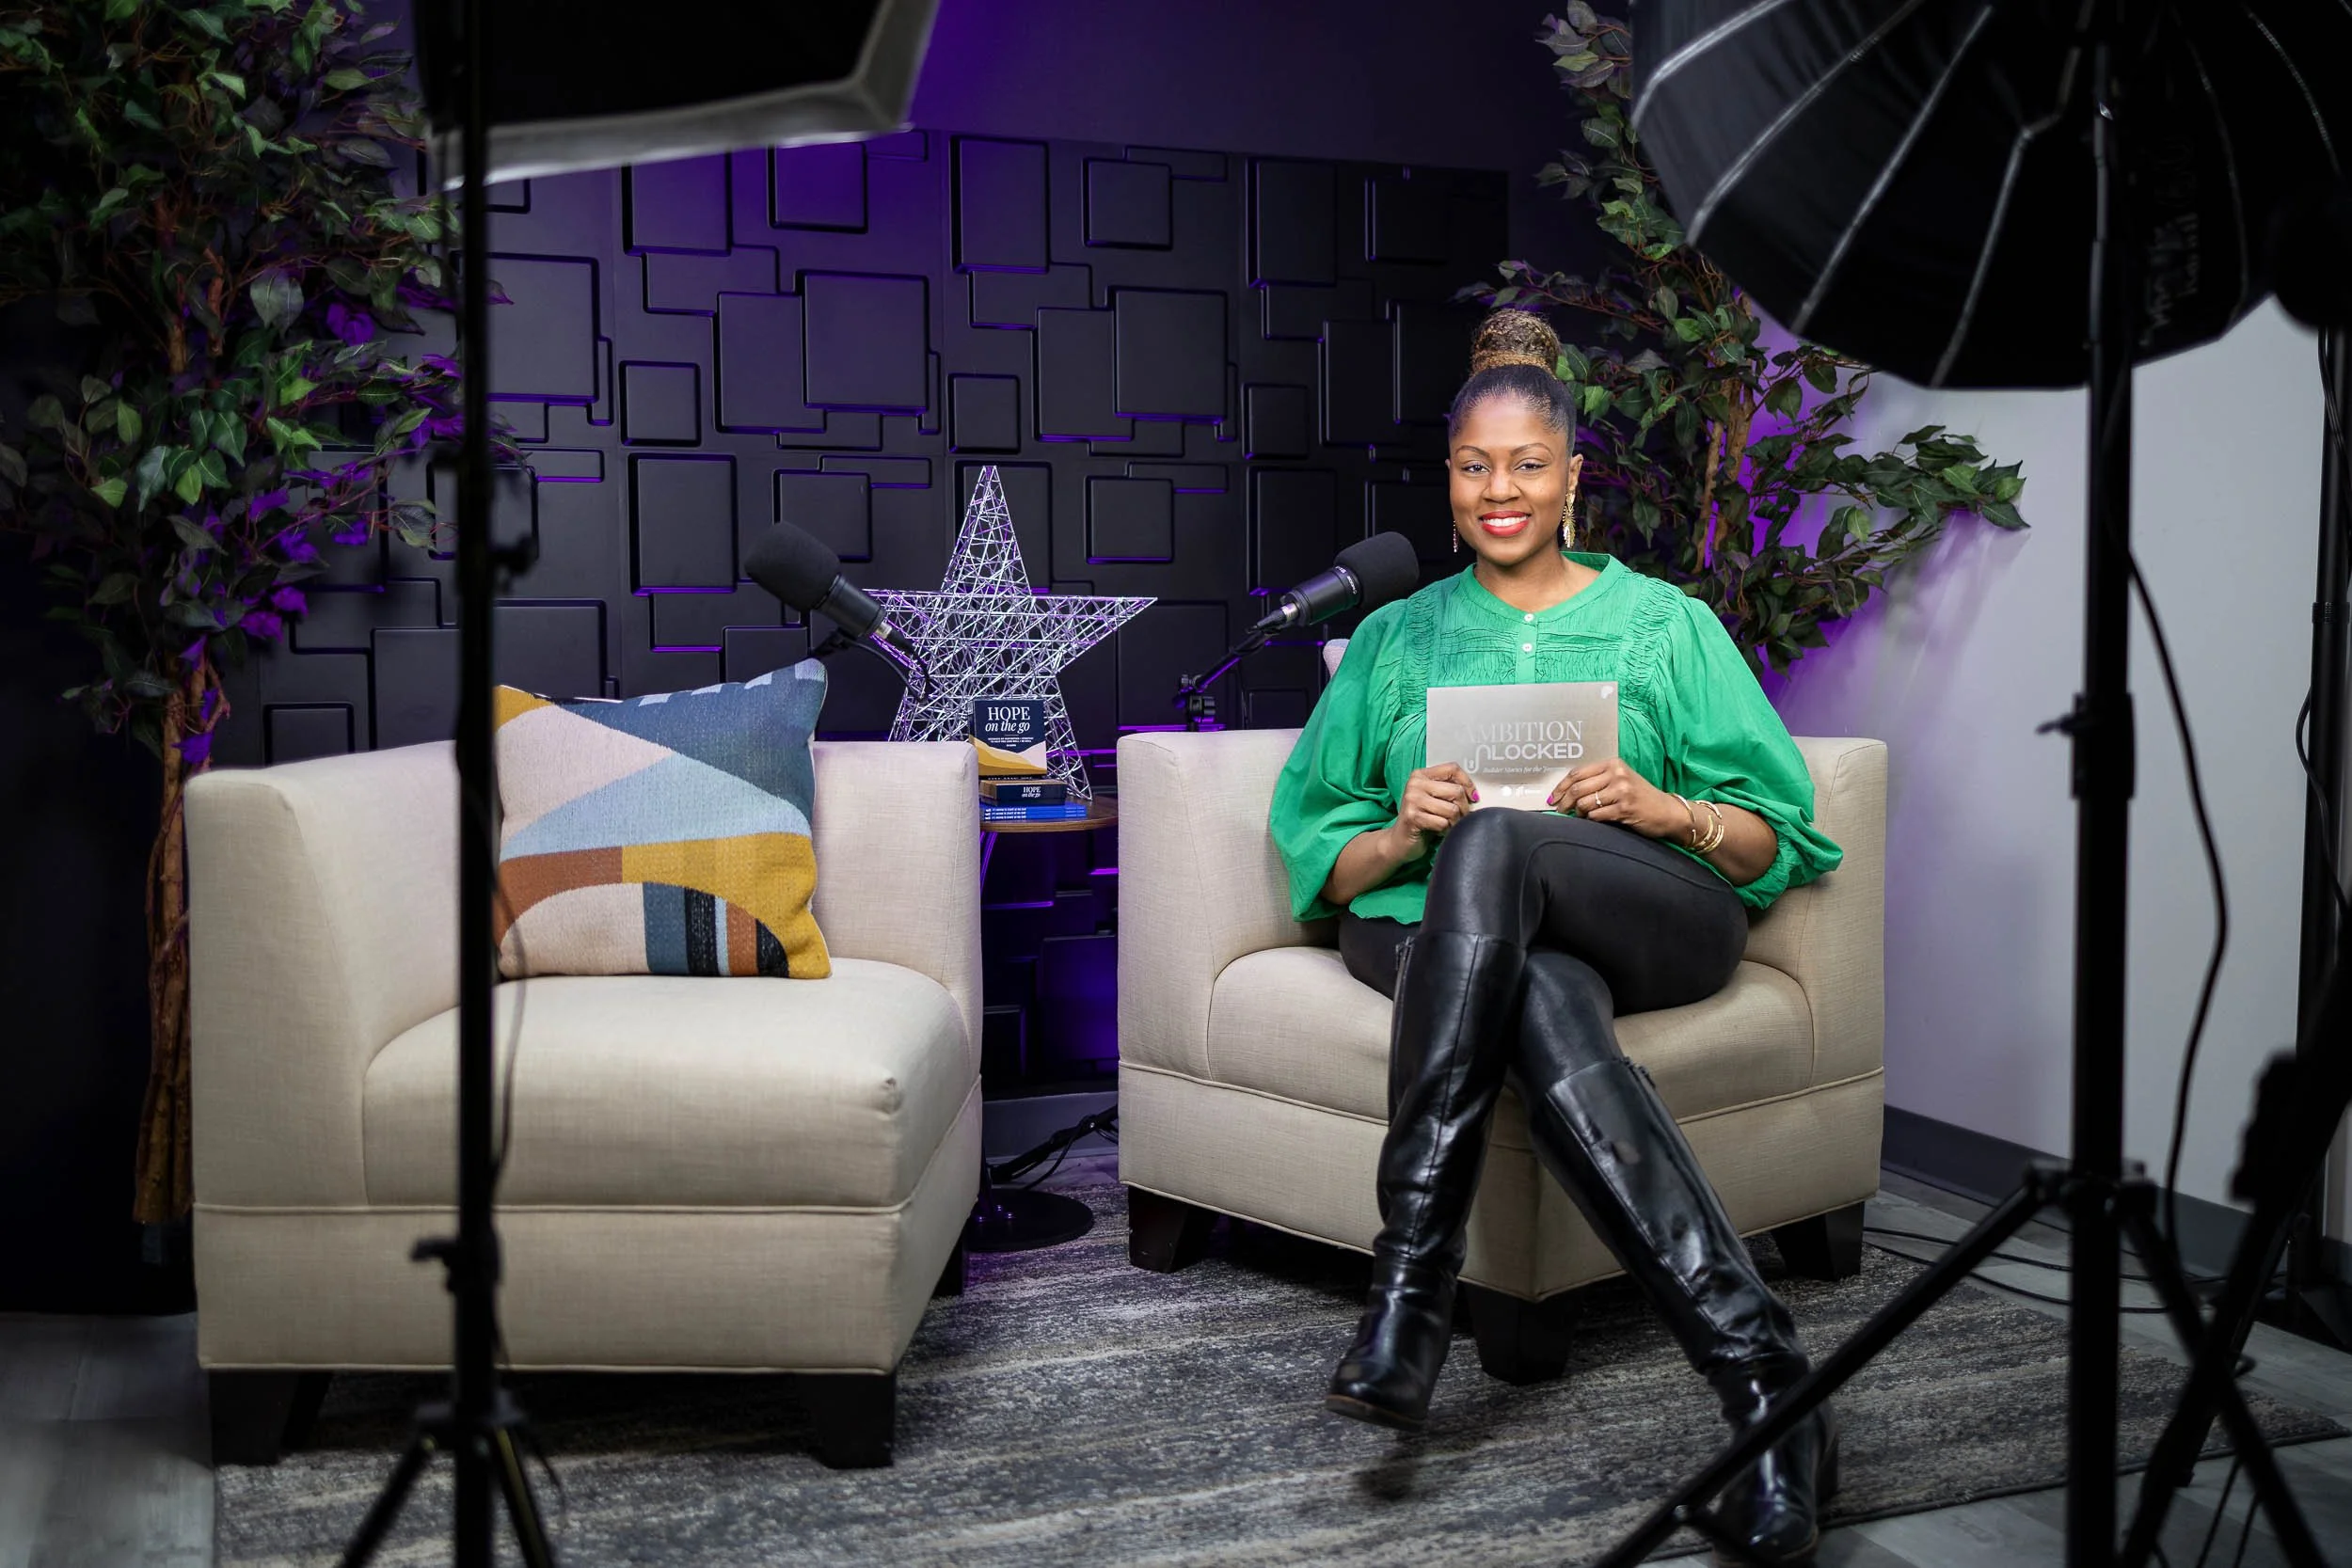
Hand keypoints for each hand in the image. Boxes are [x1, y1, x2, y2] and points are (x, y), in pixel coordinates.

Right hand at [1396, 762, 1476, 844]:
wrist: (1400, 841)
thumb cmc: (1421, 820)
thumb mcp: (1434, 799)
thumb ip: (1449, 790)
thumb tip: (1474, 794)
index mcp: (1421, 775)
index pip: (1452, 768)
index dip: (1468, 783)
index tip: (1473, 796)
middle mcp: (1415, 784)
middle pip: (1456, 791)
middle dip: (1463, 808)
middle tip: (1459, 817)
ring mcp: (1412, 799)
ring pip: (1452, 809)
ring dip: (1454, 822)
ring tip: (1447, 825)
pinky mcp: (1413, 817)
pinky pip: (1442, 823)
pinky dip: (1445, 830)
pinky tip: (1438, 831)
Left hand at [1551, 759, 1678, 838]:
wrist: (1667, 811)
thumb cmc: (1640, 797)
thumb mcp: (1620, 780)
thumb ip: (1597, 780)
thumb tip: (1565, 792)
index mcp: (1613, 764)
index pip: (1577, 773)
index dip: (1560, 787)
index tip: (1552, 797)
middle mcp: (1617, 774)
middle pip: (1578, 788)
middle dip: (1564, 802)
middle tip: (1559, 810)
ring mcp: (1621, 791)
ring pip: (1585, 803)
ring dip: (1578, 813)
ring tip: (1579, 816)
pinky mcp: (1624, 809)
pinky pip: (1596, 816)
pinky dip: (1590, 820)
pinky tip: (1592, 821)